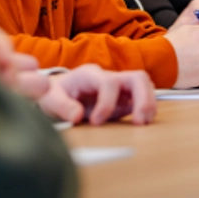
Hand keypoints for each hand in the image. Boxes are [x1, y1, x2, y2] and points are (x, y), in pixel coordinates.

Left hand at [35, 64, 156, 125]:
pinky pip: (142, 98)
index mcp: (90, 75)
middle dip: (143, 98)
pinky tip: (142, 123)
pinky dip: (146, 109)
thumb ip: (61, 106)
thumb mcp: (49, 100)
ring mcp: (118, 87)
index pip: (109, 82)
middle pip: (137, 77)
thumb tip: (76, 116)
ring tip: (144, 123)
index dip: (107, 102)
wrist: (55, 95)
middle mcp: (108, 77)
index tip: (97, 122)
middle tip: (140, 122)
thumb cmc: (52, 95)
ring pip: (144, 85)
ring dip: (149, 103)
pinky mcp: (123, 98)